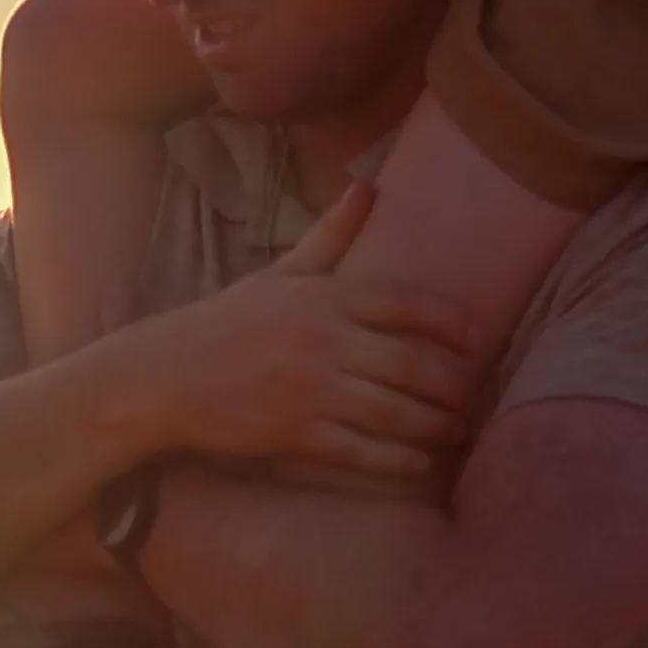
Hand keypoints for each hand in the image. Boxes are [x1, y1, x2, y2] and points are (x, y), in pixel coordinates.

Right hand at [145, 183, 476, 488]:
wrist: (168, 376)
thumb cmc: (230, 321)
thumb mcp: (281, 273)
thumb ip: (331, 234)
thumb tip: (369, 185)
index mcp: (320, 296)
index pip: (402, 301)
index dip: (449, 320)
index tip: (479, 337)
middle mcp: (320, 340)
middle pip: (408, 362)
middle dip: (452, 383)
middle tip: (476, 394)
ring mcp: (308, 391)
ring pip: (393, 412)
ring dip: (435, 424)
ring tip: (459, 428)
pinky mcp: (294, 436)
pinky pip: (362, 453)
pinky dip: (398, 460)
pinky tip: (421, 462)